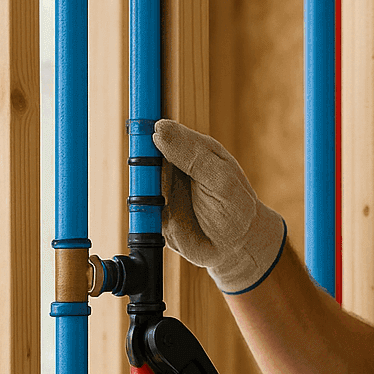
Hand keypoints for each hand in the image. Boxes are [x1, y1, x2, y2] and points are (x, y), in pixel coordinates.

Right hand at [152, 119, 286, 293]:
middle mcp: (171, 165)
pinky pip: (138, 207)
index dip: (146, 126)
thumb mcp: (220, 179)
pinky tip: (162, 216)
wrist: (236, 247)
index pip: (160, 128)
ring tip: (168, 200)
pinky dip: (143, 211)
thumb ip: (192, 155)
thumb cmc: (235, 207)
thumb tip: (159, 130)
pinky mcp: (152, 212)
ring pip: (138, 180)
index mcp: (190, 148)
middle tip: (160, 174)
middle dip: (143, 161)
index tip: (142, 132)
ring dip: (145, 188)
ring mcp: (159, 189)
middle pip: (141, 153)